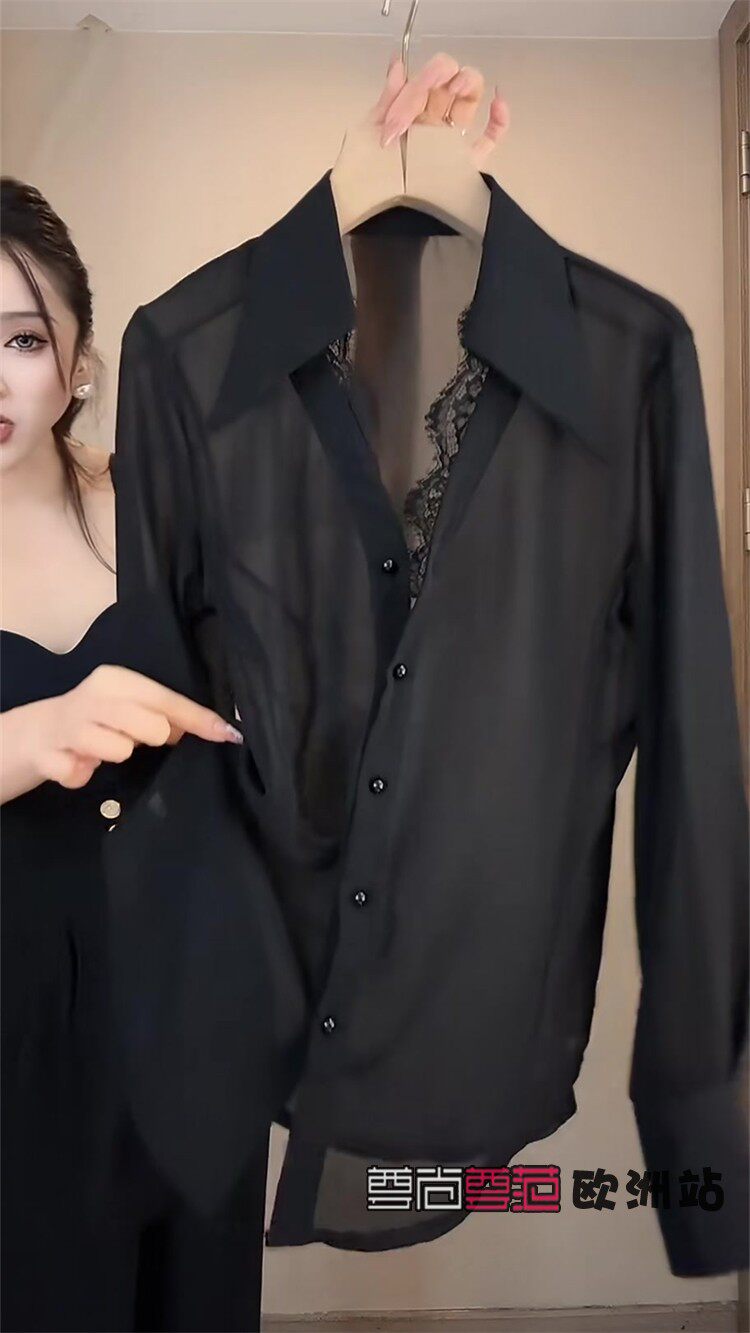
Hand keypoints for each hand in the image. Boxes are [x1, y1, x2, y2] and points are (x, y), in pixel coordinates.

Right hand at [22, 664, 242, 789]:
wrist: (34, 734)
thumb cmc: (95, 721)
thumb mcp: (128, 710)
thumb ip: (165, 717)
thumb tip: (214, 729)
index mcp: (117, 680)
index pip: (167, 699)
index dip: (199, 719)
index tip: (228, 734)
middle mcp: (94, 696)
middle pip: (152, 725)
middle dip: (152, 737)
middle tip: (133, 739)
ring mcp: (68, 724)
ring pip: (118, 750)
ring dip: (114, 756)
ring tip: (99, 748)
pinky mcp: (48, 754)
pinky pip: (79, 775)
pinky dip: (81, 775)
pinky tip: (75, 763)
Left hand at [373, 52, 509, 165]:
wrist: (380, 218)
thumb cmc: (368, 178)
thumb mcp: (368, 134)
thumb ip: (386, 101)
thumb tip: (399, 64)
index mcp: (409, 112)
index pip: (422, 81)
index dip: (415, 86)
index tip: (399, 117)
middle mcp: (432, 121)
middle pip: (449, 77)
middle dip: (441, 73)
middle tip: (431, 88)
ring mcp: (453, 140)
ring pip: (471, 96)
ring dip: (469, 81)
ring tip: (458, 89)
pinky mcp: (469, 163)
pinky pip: (492, 136)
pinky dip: (500, 118)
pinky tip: (498, 104)